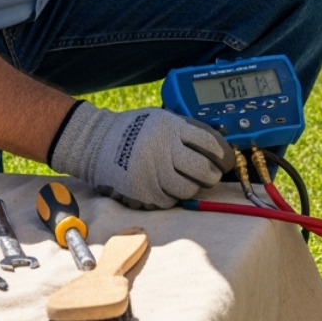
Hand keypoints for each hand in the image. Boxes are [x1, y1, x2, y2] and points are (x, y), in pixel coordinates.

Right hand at [49, 102, 236, 209]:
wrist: (95, 142)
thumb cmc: (135, 129)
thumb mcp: (163, 118)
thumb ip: (188, 130)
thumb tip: (219, 146)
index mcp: (171, 127)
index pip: (210, 144)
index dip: (224, 155)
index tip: (226, 161)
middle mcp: (163, 149)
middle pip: (203, 170)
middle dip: (212, 175)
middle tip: (211, 175)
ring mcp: (152, 172)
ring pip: (188, 189)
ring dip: (192, 187)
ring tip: (188, 181)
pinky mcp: (142, 192)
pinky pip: (169, 202)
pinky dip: (172, 196)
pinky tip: (166, 186)